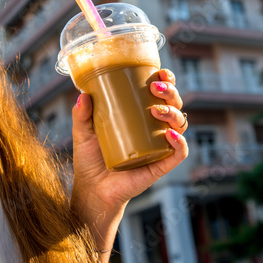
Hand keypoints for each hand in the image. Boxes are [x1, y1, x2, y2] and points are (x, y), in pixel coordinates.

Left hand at [70, 68, 188, 222]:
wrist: (92, 190)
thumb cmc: (90, 160)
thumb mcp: (83, 132)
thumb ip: (82, 114)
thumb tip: (84, 95)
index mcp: (141, 116)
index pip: (160, 94)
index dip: (167, 81)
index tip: (160, 72)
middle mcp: (155, 129)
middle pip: (175, 105)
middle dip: (171, 92)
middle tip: (155, 88)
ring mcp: (160, 147)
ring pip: (180, 125)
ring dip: (173, 113)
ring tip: (155, 110)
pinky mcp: (161, 166)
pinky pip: (179, 153)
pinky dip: (180, 143)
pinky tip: (170, 135)